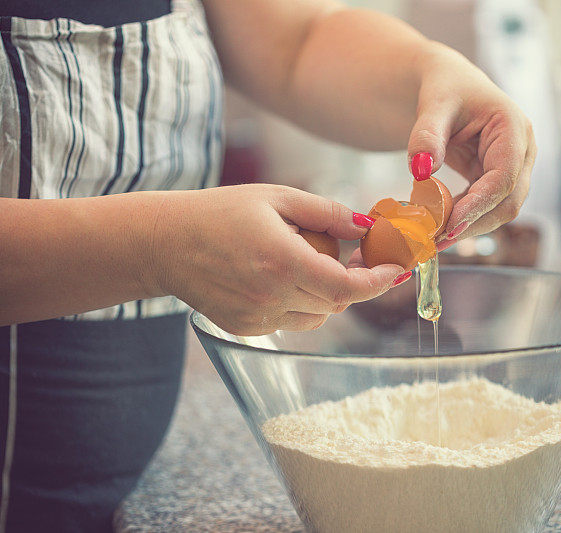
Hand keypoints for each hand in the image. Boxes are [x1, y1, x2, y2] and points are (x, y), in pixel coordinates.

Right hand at [150, 184, 404, 335]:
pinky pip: (292, 320)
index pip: (346, 287)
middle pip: (337, 302)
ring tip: (305, 259)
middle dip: (355, 280)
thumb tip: (367, 225)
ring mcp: (257, 318)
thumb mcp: (276, 198)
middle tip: (357, 253)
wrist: (164, 243)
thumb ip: (327, 213)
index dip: (378, 282)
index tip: (395, 269)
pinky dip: (301, 301)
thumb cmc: (219, 213)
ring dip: (328, 292)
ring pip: (318, 315)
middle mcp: (271, 297)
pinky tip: (280, 274)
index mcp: (281, 262)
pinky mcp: (247, 328)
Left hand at [407, 47, 536, 248]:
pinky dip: (465, 218)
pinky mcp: (498, 179)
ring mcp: (513, 168)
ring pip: (500, 209)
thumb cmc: (445, 87)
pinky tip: (440, 225)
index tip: (451, 224)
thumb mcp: (434, 104)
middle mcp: (522, 151)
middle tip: (438, 240)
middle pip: (509, 201)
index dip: (479, 204)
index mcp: (514, 128)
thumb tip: (422, 170)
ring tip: (435, 238)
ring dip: (470, 226)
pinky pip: (487, 206)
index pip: (504, 177)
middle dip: (475, 223)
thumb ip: (427, 135)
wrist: (448, 85)